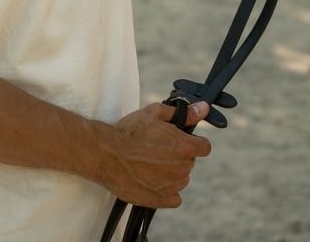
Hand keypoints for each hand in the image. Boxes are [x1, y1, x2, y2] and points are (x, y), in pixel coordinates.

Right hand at [96, 101, 213, 207]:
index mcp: (184, 147)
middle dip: (178, 155)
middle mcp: (181, 169)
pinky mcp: (159, 199)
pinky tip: (152, 181)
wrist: (105, 153)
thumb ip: (184, 113)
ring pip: (181, 179)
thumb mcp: (155, 113)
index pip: (204, 147)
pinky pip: (174, 198)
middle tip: (157, 149)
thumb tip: (203, 108)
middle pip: (189, 162)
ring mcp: (171, 186)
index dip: (194, 142)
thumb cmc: (129, 131)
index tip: (181, 141)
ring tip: (150, 164)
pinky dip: (166, 191)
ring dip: (171, 173)